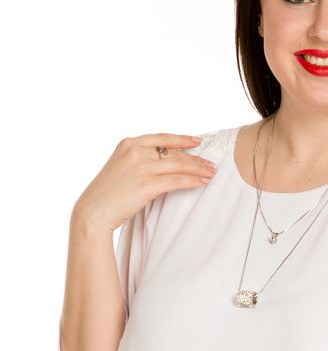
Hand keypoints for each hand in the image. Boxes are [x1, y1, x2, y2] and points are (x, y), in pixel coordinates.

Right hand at [74, 132, 218, 232]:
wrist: (93, 212)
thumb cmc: (107, 195)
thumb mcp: (120, 168)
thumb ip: (138, 161)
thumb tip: (163, 163)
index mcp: (128, 144)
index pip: (162, 138)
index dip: (182, 139)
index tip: (197, 141)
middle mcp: (136, 152)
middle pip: (174, 153)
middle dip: (196, 159)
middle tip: (211, 164)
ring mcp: (142, 167)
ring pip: (180, 165)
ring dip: (199, 169)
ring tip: (211, 173)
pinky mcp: (147, 185)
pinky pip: (177, 181)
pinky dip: (193, 181)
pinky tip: (203, 183)